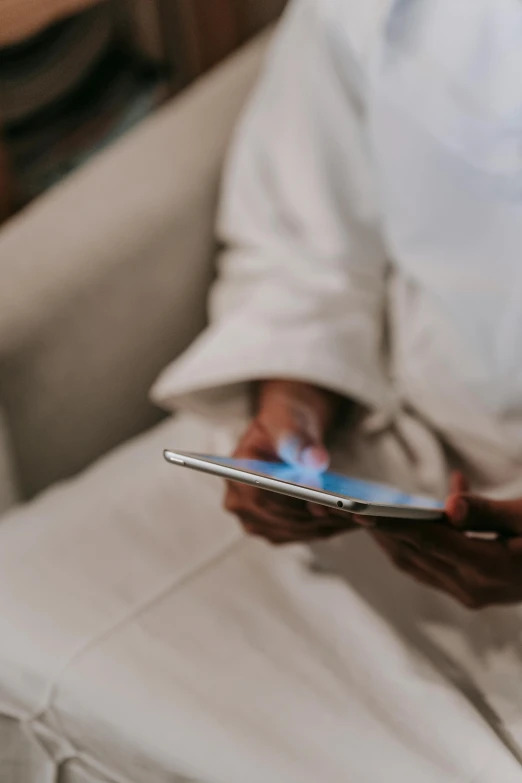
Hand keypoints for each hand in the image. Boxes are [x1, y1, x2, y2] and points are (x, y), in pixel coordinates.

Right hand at [224, 379, 354, 543]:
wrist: (285, 434)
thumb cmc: (283, 424)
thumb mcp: (287, 421)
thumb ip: (298, 439)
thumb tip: (315, 460)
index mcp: (236, 474)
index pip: (265, 497)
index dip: (295, 502)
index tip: (328, 504)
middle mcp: (239, 504)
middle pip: (284, 518)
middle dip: (321, 515)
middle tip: (358, 512)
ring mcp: (256, 521)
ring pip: (298, 529)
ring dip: (330, 524)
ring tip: (364, 516)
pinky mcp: (275, 530)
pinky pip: (305, 533)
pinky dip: (329, 526)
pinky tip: (354, 518)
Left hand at [364, 474, 521, 608]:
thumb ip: (488, 510)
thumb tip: (448, 504)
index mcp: (489, 569)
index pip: (428, 541)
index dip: (391, 524)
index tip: (358, 510)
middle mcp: (474, 588)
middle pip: (412, 553)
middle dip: (372, 530)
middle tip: (334, 508)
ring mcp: (470, 594)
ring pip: (414, 563)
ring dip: (384, 537)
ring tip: (354, 512)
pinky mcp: (469, 592)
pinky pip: (427, 565)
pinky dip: (411, 541)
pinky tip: (407, 515)